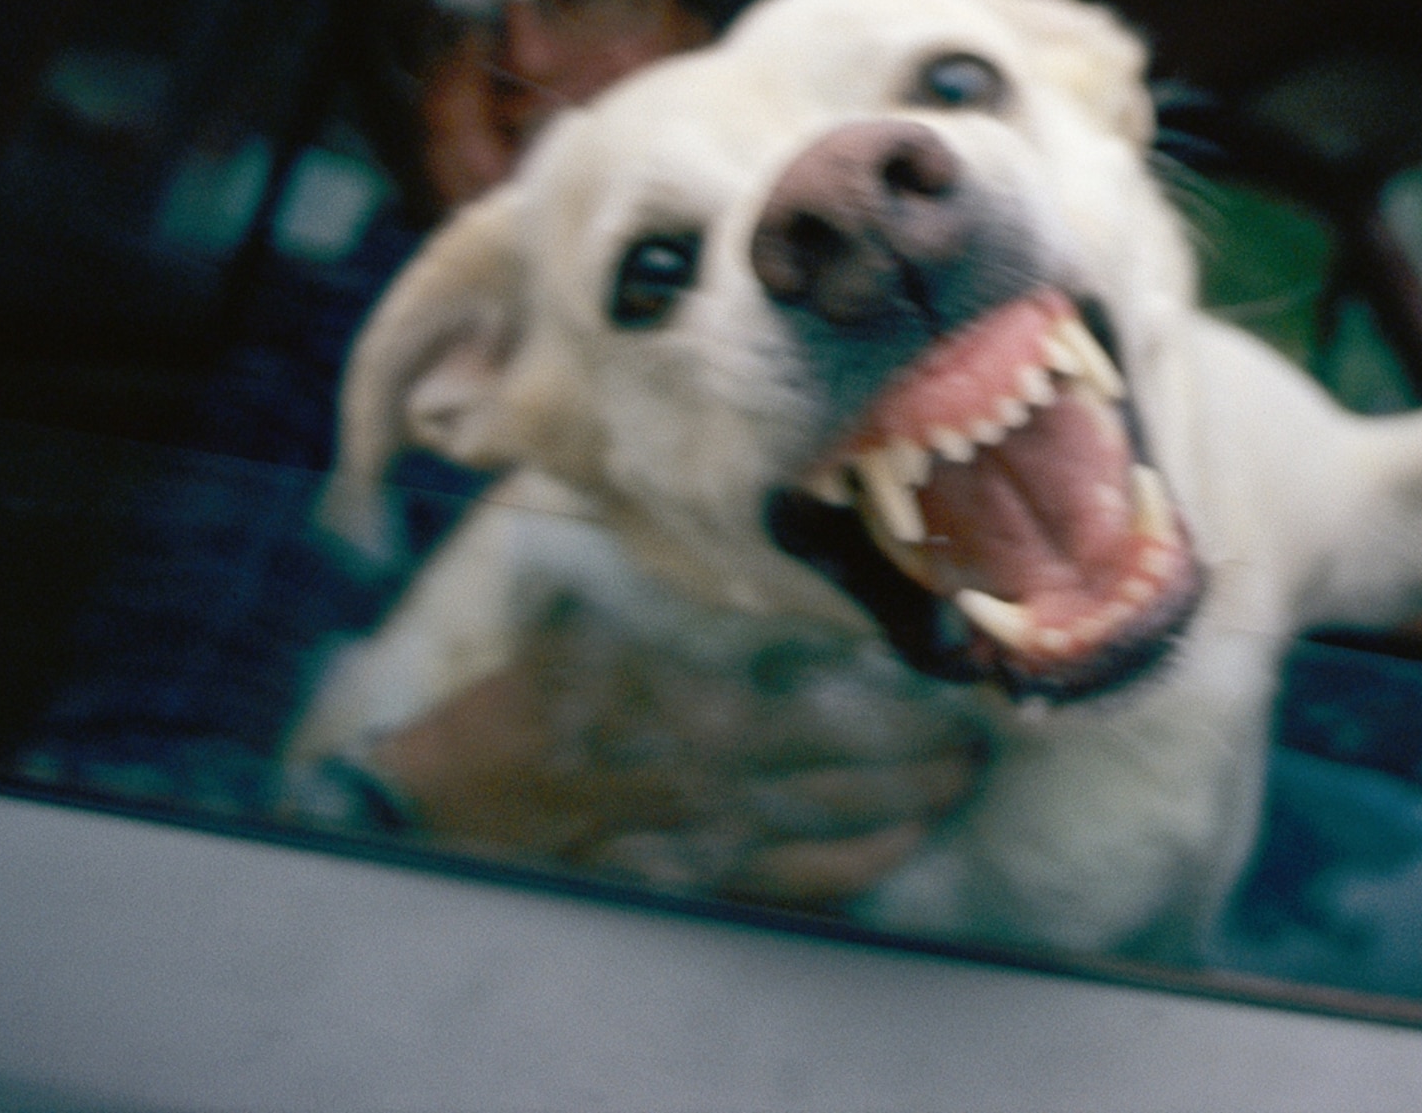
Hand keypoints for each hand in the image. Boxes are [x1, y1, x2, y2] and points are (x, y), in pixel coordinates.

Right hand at [363, 602, 983, 907]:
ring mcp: (700, 846)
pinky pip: (781, 891)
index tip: (948, 680)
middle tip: (979, 746)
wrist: (441, 806)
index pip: (816, 711)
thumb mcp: (582, 622)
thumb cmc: (514, 704)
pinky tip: (885, 858)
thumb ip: (660, 588)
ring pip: (824, 846)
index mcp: (688, 710)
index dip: (890, 705)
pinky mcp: (685, 886)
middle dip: (918, 767)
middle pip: (840, 781)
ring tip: (952, 798)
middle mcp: (708, 785)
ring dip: (896, 824)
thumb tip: (729, 529)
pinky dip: (840, 876)